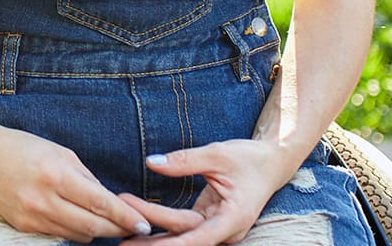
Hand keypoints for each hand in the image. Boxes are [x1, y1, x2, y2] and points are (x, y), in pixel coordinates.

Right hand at [0, 123, 153, 241]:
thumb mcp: (59, 152)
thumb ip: (86, 177)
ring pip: (78, 236)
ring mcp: (33, 218)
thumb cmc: (21, 146)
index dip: (126, 217)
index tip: (145, 223)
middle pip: (94, 227)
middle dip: (118, 229)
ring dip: (97, 231)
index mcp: (56, 174)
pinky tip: (79, 219)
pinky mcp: (23, 228)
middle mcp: (44, 200)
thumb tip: (110, 200)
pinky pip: (59, 236)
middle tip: (134, 227)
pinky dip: (74, 230)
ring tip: (107, 221)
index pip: (101, 203)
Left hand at [118, 139, 289, 244]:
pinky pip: (183, 229)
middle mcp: (226, 230)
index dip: (171, 242)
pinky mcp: (209, 222)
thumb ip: (184, 161)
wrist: (271, 163)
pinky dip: (162, 228)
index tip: (144, 237)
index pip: (198, 236)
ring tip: (123, 238)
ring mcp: (217, 228)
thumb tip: (151, 163)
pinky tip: (140, 230)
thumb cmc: (249, 158)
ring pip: (182, 236)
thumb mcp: (218, 154)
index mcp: (233, 218)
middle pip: (184, 236)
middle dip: (151, 236)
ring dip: (153, 237)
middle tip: (120, 233)